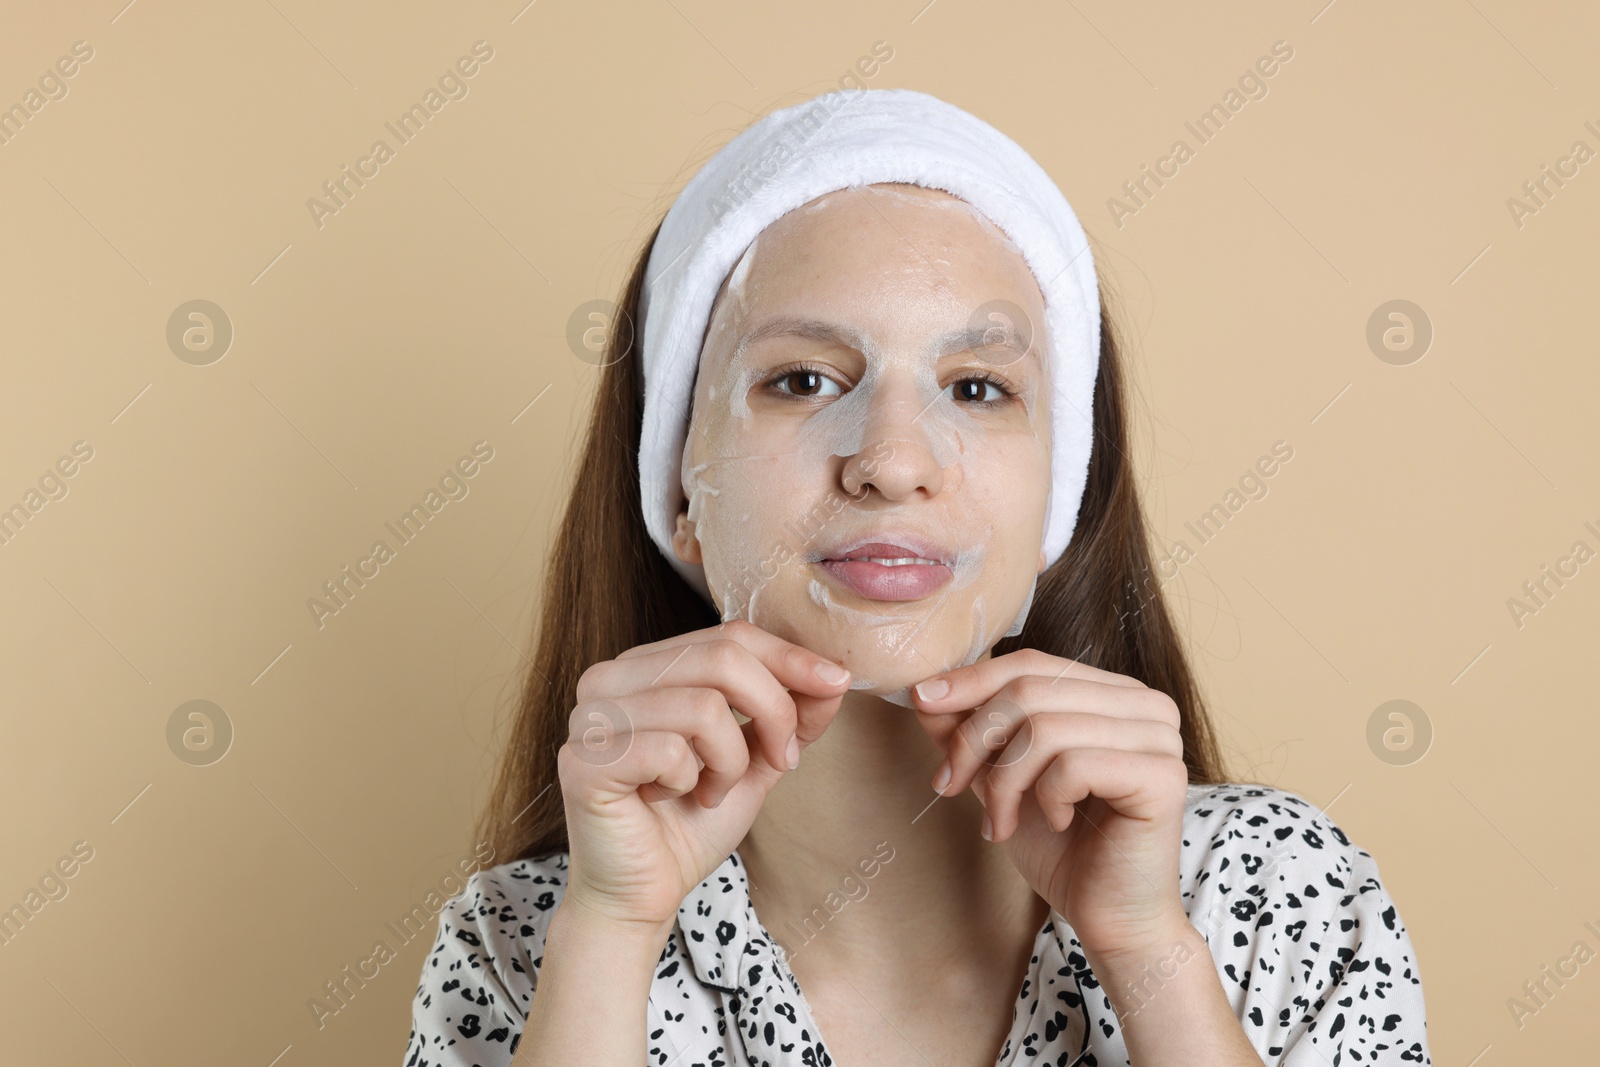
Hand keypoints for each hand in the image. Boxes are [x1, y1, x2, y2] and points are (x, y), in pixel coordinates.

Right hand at [558, 619, 851, 932]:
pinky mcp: (583, 761)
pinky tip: (673, 799)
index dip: (790, 658)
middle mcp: (610, 678)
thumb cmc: (690, 823)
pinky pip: (670, 750)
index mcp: (647, 665)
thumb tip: (833, 677)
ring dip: (729, 761)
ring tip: (711, 790)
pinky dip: (691, 781)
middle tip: (779, 760)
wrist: (643, 894)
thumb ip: (790, 715)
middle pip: (723, 658)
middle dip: (774, 713)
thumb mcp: (755, 759)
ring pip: (704, 707)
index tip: (835, 685)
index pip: (730, 634)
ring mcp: (590, 717)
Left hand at [911, 648, 1191, 958]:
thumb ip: (971, 732)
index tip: (922, 703)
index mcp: (1114, 694)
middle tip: (950, 785)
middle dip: (974, 738)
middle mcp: (1145, 704)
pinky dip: (1045, 798)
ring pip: (1044, 727)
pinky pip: (1072, 764)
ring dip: (1004, 781)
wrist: (1110, 921)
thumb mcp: (1002, 779)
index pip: (1032, 664)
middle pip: (1031, 689)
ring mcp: (1159, 737)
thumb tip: (924, 690)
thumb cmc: (1062, 850)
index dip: (971, 681)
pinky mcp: (1162, 776)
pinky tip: (1058, 823)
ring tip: (999, 823)